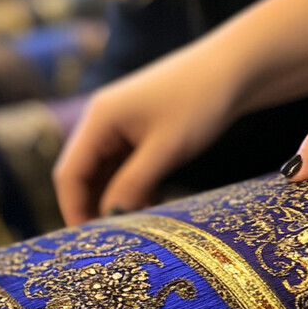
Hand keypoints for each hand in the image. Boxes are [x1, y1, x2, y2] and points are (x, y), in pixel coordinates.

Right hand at [54, 0, 307, 225]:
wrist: (238, 66)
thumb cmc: (201, 100)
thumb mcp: (166, 149)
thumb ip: (131, 185)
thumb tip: (108, 220)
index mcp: (98, 119)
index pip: (68, 174)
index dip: (73, 210)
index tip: (88, 242)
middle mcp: (100, 121)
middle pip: (81, 176)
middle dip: (92, 208)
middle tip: (110, 241)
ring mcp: (118, 125)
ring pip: (102, 174)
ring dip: (114, 201)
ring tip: (134, 226)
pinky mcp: (136, 131)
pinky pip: (121, 167)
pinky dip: (130, 189)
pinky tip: (149, 205)